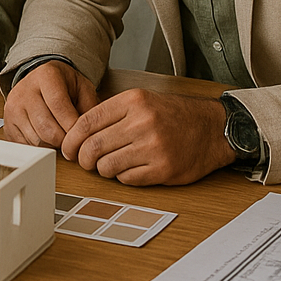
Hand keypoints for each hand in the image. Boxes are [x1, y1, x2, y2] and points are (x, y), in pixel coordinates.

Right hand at [3, 60, 99, 147]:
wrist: (40, 80)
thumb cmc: (64, 85)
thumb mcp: (83, 88)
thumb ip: (90, 108)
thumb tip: (89, 134)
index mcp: (45, 76)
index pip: (58, 105)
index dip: (72, 125)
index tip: (83, 135)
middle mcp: (24, 90)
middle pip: (46, 128)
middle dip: (64, 140)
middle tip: (74, 141)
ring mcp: (12, 108)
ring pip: (36, 140)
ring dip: (53, 145)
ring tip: (61, 137)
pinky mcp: (7, 125)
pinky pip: (26, 146)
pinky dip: (40, 148)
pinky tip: (47, 139)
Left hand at [60, 89, 234, 185]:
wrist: (212, 128)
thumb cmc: (173, 115)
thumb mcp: (141, 101)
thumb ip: (111, 113)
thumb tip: (76, 134)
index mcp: (133, 101)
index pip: (86, 122)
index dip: (71, 139)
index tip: (68, 148)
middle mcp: (142, 122)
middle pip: (93, 147)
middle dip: (82, 159)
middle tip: (84, 162)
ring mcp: (153, 147)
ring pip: (107, 166)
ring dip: (103, 169)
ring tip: (109, 165)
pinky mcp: (163, 169)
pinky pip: (127, 179)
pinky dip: (123, 177)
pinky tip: (130, 169)